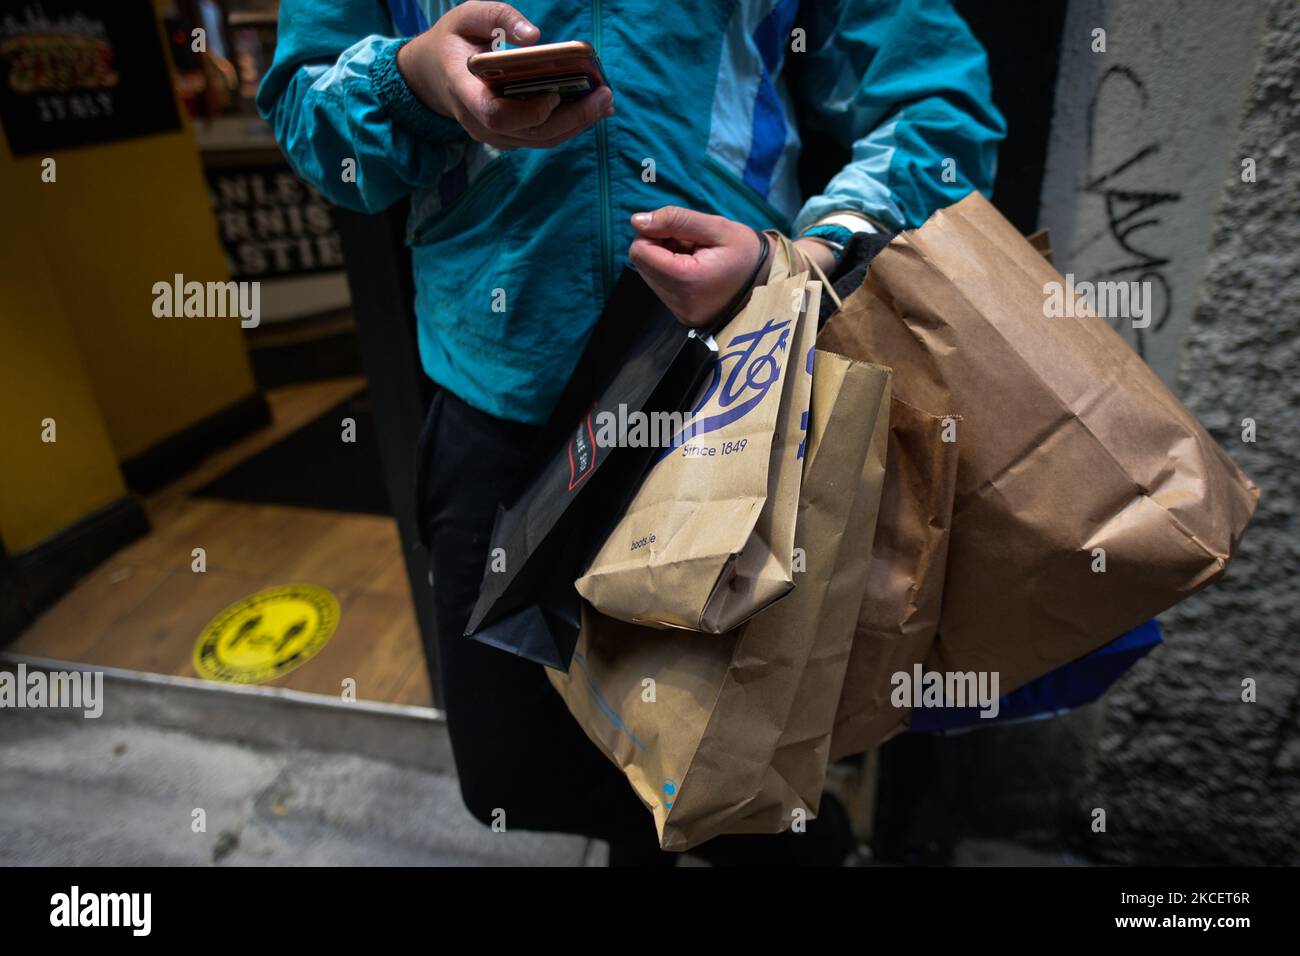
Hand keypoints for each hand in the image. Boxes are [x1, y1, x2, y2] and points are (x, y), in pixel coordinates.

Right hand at [397, 2, 612, 148]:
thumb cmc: (455, 41)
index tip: (554, 95)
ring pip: (540, 140)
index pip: (494, 114)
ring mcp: (494, 134)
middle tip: (604, 97)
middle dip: (571, 118)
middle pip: (529, 133)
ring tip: (606, 101)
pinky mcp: (510, 136)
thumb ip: (497, 16)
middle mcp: (477, 121)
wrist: (435, 75)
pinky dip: (569, 123)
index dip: (528, 111)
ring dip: (577, 124)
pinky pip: (542, 137)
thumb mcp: (466, 16)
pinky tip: (592, 105)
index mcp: (463, 90)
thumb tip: (533, 35)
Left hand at [628, 206, 836, 326]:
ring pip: (650, 276)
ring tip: (696, 256)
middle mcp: (681, 303)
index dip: (652, 233)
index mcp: (688, 279)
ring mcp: (682, 314)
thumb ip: (674, 220)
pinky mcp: (684, 317)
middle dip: (659, 247)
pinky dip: (672, 273)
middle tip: (690, 243)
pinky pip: (663, 289)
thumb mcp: (715, 227)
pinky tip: (695, 268)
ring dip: (666, 260)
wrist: (771, 280)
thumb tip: (636, 221)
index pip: (640, 252)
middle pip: (642, 265)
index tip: (677, 229)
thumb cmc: (746, 251)